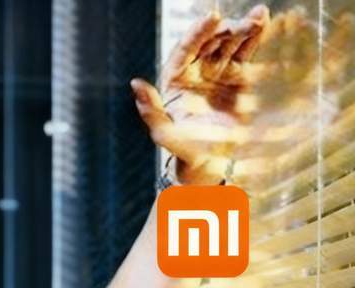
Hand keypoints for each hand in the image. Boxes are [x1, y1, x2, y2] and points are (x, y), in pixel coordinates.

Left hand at [131, 5, 269, 184]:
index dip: (198, 33)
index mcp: (175, 79)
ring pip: (229, 44)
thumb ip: (150, 111)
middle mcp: (194, 71)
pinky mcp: (236, 77)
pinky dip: (254, 39)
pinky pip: (244, 54)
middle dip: (225, 29)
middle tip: (241, 21)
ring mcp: (216, 72)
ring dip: (243, 28)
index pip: (185, 50)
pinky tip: (264, 23)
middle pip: (209, 43)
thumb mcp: (164, 134)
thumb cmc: (183, 149)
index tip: (212, 17)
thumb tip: (135, 84)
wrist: (210, 162)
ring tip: (260, 14)